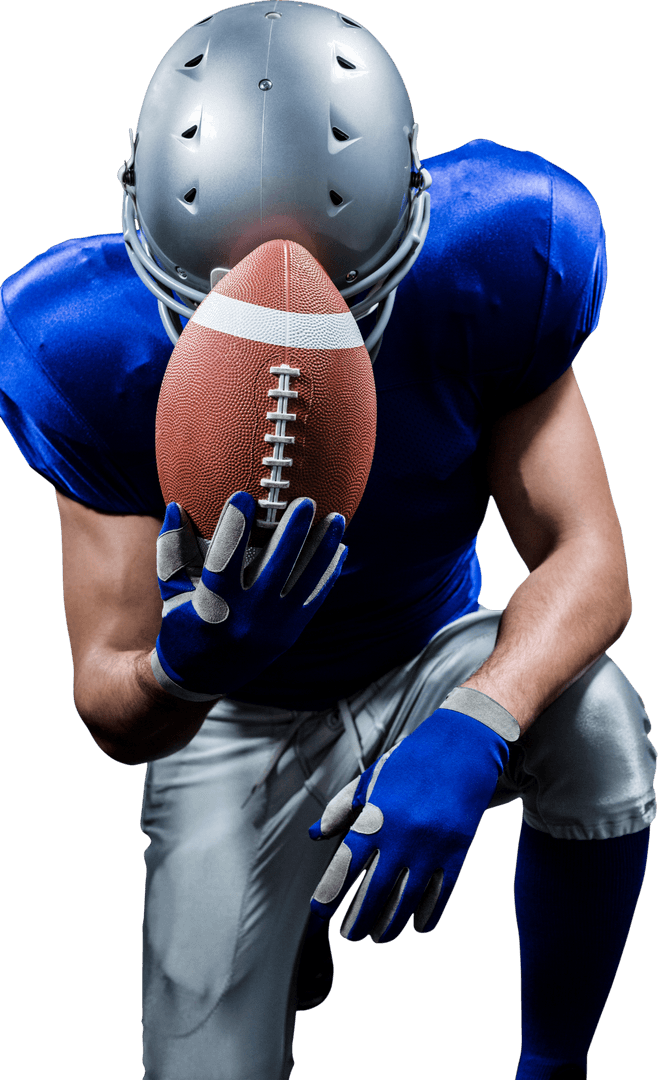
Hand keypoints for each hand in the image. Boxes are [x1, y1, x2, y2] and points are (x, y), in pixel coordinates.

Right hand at [152, 492, 346, 698]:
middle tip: (306, 501)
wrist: (202, 678)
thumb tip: (175, 505)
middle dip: (293, 532)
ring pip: (305, 581)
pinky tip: (340, 548)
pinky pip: (315, 598)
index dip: (234, 526)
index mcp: (214, 604)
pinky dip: (328, 573)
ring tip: (336, 519)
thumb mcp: (172, 591)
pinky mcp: (290, 633)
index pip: (225, 558)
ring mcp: (273, 626)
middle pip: (276, 566)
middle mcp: (248, 617)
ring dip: (322, 548)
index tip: (244, 496)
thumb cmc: (183, 624)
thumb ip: (173, 550)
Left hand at [309, 708, 508, 942]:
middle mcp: (401, 836)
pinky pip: (439, 896)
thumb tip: (315, 835)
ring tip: (378, 936)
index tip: (320, 914)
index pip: (345, 866)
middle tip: (350, 934)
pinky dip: (426, 916)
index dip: (330, 894)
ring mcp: (432, 847)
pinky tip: (415, 926)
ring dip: (389, 925)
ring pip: (406, 901)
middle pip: (373, 893)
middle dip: (358, 920)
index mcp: (376, 817)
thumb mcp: (372, 779)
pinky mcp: (457, 852)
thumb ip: (341, 808)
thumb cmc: (411, 763)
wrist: (462, 747)